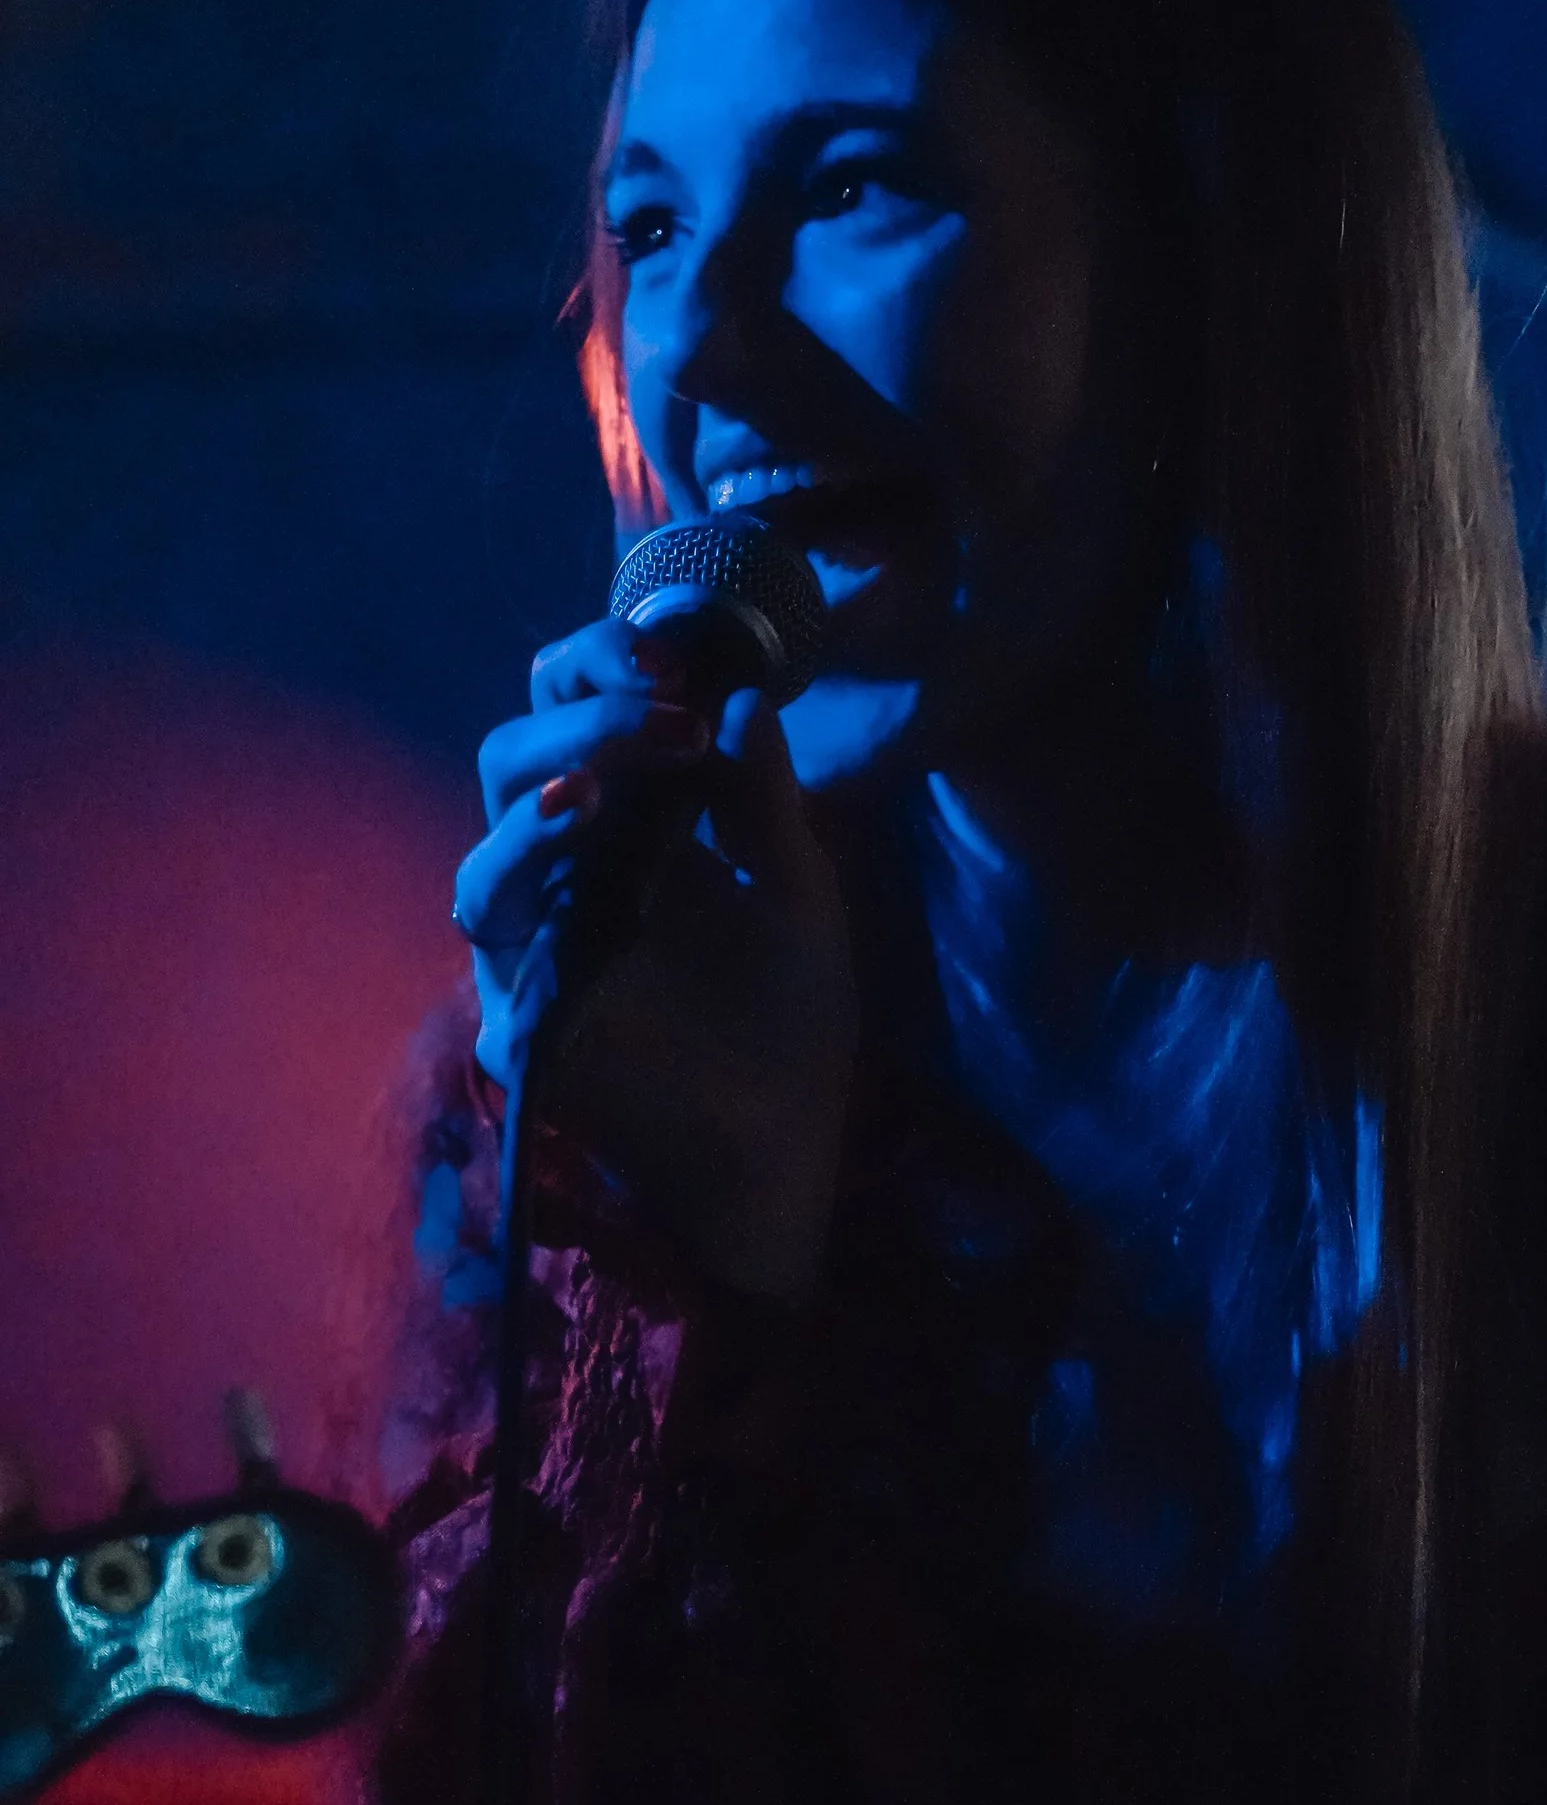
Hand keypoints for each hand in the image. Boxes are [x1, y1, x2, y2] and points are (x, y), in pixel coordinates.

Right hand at [453, 619, 857, 1300]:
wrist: (788, 1152)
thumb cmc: (793, 1028)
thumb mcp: (800, 896)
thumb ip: (763, 800)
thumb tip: (740, 696)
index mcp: (628, 833)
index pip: (576, 716)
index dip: (604, 666)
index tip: (671, 651)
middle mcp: (564, 878)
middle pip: (515, 760)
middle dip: (583, 716)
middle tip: (662, 704)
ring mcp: (534, 948)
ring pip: (488, 848)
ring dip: (548, 788)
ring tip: (611, 773)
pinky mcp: (520, 1017)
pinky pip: (497, 935)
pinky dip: (530, 872)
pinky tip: (580, 835)